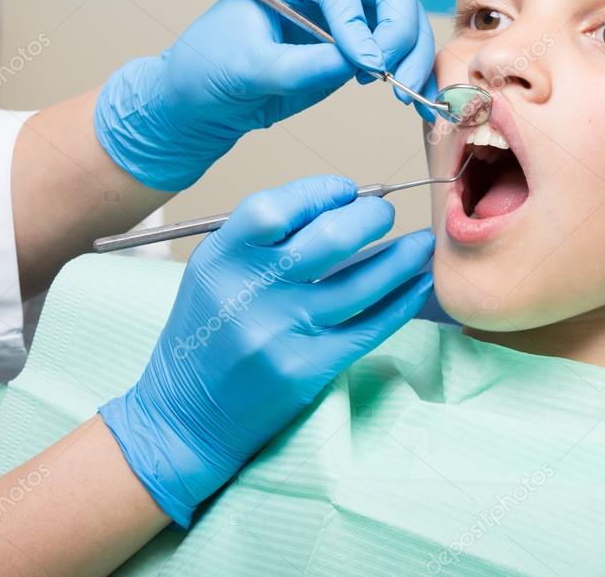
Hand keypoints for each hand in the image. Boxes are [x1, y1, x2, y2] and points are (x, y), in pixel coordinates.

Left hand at [94, 0, 435, 189]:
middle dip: (400, 29)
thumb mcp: (247, 68)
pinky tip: (417, 100)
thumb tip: (361, 65)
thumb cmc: (208, 72)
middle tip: (394, 74)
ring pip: (403, 18)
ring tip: (405, 95)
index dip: (358, 21)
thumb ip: (301, 65)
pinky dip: (414, 73)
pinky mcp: (356, 48)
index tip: (364, 66)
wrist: (201, 104)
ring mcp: (345, 16)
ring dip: (415, 54)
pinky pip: (399, 51)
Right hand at [98, 175, 434, 527]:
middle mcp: (250, 292)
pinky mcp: (307, 370)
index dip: (321, 191)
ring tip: (419, 245)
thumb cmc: (207, 333)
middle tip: (385, 214)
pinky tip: (417, 284)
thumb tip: (341, 204)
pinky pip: (370, 327)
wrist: (185, 414)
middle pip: (331, 239)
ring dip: (402, 257)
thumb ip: (266, 238)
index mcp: (221, 258)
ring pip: (362, 283)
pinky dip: (401, 301)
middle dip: (372, 217)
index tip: (348, 190)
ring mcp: (281, 333)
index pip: (278, 206)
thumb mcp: (216, 271)